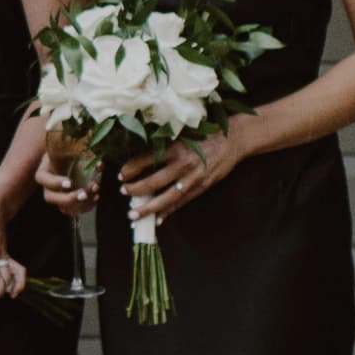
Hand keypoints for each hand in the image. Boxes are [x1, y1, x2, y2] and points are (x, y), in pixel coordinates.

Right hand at [33, 140, 100, 215]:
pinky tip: (97, 196)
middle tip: (83, 194)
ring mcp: (59, 195)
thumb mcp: (71, 144)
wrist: (71, 154)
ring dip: (79, 205)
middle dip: (67, 199)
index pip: (42, 179)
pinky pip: (75, 210)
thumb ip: (81, 147)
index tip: (70, 182)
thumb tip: (97, 159)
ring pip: (63, 208)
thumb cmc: (69, 147)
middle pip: (50, 198)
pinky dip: (86, 207)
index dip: (55, 183)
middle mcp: (49, 185)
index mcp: (45, 169)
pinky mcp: (70, 201)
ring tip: (94, 194)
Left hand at [118, 118, 250, 225]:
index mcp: (175, 148)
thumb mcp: (182, 135)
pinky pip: (181, 202)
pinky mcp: (202, 187)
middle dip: (135, 190)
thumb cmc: (205, 135)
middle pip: (153, 182)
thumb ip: (165, 146)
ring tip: (133, 215)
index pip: (146, 160)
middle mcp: (183, 164)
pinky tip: (157, 219)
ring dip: (148, 208)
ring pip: (166, 197)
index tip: (121, 174)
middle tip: (123, 192)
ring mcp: (193, 178)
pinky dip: (168, 212)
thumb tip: (141, 159)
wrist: (233, 139)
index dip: (130, 168)